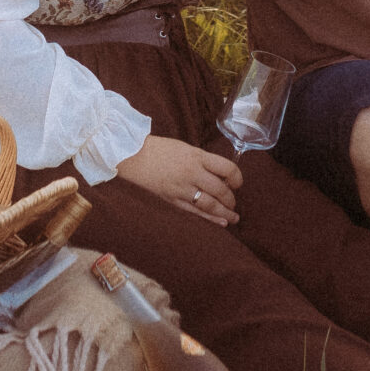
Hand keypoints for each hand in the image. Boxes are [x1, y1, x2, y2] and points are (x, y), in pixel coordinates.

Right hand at [113, 135, 242, 227]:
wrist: (132, 156)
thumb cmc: (158, 149)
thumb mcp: (184, 148)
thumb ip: (201, 160)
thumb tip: (218, 175)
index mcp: (197, 156)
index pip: (227, 168)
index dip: (237, 177)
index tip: (238, 183)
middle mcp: (192, 172)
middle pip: (220, 189)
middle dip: (231, 199)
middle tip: (234, 203)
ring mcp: (182, 188)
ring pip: (210, 204)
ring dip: (225, 212)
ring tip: (233, 217)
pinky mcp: (172, 200)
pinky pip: (195, 212)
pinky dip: (210, 218)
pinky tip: (220, 222)